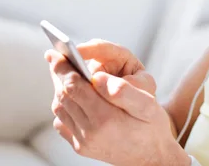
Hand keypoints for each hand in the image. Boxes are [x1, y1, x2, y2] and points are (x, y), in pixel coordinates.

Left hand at [45, 49, 189, 165]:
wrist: (152, 158)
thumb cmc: (152, 128)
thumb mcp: (148, 106)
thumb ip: (123, 90)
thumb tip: (97, 77)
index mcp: (106, 118)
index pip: (74, 86)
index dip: (64, 68)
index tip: (56, 53)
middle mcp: (90, 132)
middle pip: (63, 95)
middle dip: (59, 74)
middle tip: (56, 57)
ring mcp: (83, 142)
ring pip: (59, 108)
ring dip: (60, 89)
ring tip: (64, 73)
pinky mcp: (81, 147)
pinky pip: (62, 123)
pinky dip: (63, 106)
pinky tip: (72, 97)